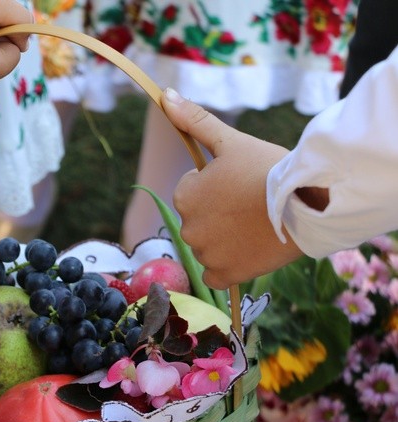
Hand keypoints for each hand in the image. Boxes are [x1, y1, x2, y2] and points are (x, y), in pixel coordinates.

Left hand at [161, 88, 303, 288]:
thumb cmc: (268, 168)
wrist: (307, 202)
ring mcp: (206, 254)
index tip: (239, 183)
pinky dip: (227, 266)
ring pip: (208, 246)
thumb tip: (164, 96)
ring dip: (225, 239)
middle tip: (250, 205)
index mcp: (184, 196)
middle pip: (200, 220)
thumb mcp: (230, 140)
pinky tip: (246, 251)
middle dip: (218, 214)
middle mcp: (188, 228)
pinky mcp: (225, 275)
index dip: (216, 186)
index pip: (191, 192)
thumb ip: (195, 121)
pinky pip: (215, 274)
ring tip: (255, 225)